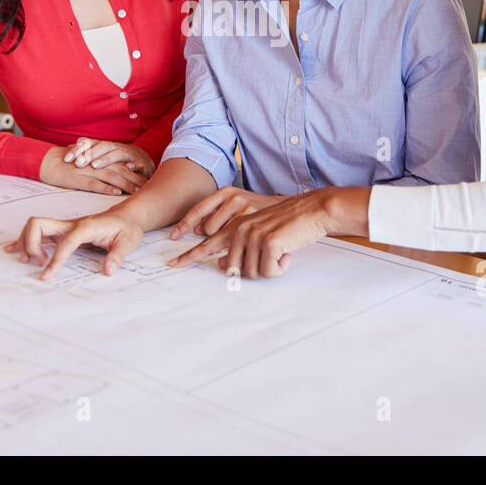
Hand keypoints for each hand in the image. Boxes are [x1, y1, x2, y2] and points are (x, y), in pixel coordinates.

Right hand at [5, 210, 143, 279]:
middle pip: (38, 224)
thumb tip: (108, 270)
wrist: (127, 216)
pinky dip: (24, 240)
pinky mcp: (61, 231)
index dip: (55, 259)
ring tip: (28, 261)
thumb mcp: (129, 241)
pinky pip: (38, 233)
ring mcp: (64, 227)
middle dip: (30, 243)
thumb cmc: (127, 228)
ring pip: (34, 227)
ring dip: (25, 242)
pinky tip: (13, 249)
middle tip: (38, 262)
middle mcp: (70, 224)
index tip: (46, 275)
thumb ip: (118, 255)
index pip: (65, 242)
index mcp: (85, 227)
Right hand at [39, 145, 146, 195]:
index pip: (122, 163)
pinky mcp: (78, 178)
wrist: (47, 161)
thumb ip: (101, 166)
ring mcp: (87, 170)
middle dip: (136, 178)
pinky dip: (106, 188)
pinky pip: (94, 183)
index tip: (148, 178)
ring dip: (126, 184)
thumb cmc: (67, 164)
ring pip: (111, 176)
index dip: (136, 171)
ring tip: (138, 191)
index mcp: (99, 158)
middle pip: (121, 169)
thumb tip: (116, 176)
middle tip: (149, 186)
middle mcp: (96, 163)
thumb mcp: (87, 162)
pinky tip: (117, 193)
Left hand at [62, 138, 156, 178]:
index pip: (90, 144)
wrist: (143, 159)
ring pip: (118, 154)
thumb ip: (86, 150)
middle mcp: (116, 148)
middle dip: (90, 154)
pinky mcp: (142, 163)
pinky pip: (139, 163)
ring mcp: (130, 154)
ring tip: (96, 165)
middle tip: (78, 163)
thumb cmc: (118, 158)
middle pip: (102, 147)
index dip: (78, 150)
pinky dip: (134, 165)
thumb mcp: (102, 153)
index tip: (66, 159)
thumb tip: (66, 147)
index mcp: (105, 146)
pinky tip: (128, 167)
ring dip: (107, 159)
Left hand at [166, 186, 370, 278]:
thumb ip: (239, 246)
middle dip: (255, 270)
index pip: (207, 243)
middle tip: (271, 259)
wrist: (312, 210)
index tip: (174, 263)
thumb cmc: (288, 224)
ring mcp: (253, 234)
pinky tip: (288, 253)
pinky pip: (269, 272)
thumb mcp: (259, 233)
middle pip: (235, 269)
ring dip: (270, 269)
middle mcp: (239, 228)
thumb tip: (224, 264)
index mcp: (235, 224)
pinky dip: (280, 268)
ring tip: (281, 252)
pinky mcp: (268, 241)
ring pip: (252, 274)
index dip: (190, 256)